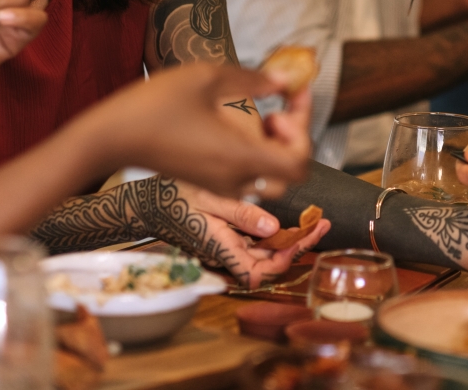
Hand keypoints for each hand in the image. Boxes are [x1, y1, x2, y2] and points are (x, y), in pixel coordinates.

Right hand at [75, 63, 311, 198]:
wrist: (110, 137)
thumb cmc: (155, 105)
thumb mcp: (206, 77)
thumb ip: (251, 79)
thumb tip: (285, 81)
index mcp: (240, 157)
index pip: (299, 164)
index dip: (305, 132)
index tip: (292, 101)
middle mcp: (234, 178)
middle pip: (289, 174)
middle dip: (293, 140)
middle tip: (279, 110)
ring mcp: (219, 184)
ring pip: (268, 175)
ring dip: (274, 146)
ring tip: (260, 114)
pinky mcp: (206, 180)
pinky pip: (245, 174)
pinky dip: (254, 150)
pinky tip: (235, 121)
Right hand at [175, 182, 330, 288]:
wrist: (146, 200)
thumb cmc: (174, 196)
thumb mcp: (211, 197)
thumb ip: (242, 215)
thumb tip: (274, 229)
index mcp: (222, 249)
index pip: (261, 272)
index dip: (287, 259)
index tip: (307, 235)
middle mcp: (225, 254)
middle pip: (269, 262)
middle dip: (298, 244)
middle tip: (321, 222)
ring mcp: (225, 248)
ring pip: (264, 252)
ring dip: (288, 238)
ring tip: (311, 218)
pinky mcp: (224, 239)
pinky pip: (253, 242)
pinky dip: (272, 232)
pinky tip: (285, 217)